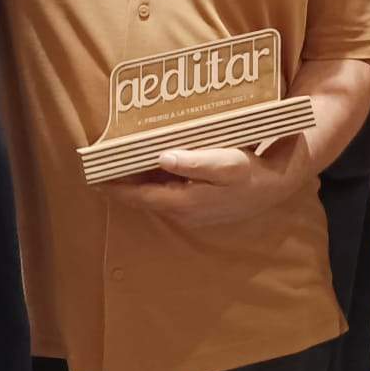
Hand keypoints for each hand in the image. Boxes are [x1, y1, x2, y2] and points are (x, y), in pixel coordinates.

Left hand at [103, 137, 308, 227]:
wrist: (275, 185)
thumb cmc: (250, 171)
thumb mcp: (226, 163)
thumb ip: (194, 161)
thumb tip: (161, 157)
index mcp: (183, 203)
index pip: (139, 197)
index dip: (115, 187)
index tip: (93, 176)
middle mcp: (183, 213)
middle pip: (144, 198)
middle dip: (123, 183)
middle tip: (103, 164)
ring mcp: (191, 212)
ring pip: (156, 196)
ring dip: (139, 182)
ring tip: (121, 163)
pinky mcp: (199, 207)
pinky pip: (168, 195)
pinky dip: (156, 182)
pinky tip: (152, 166)